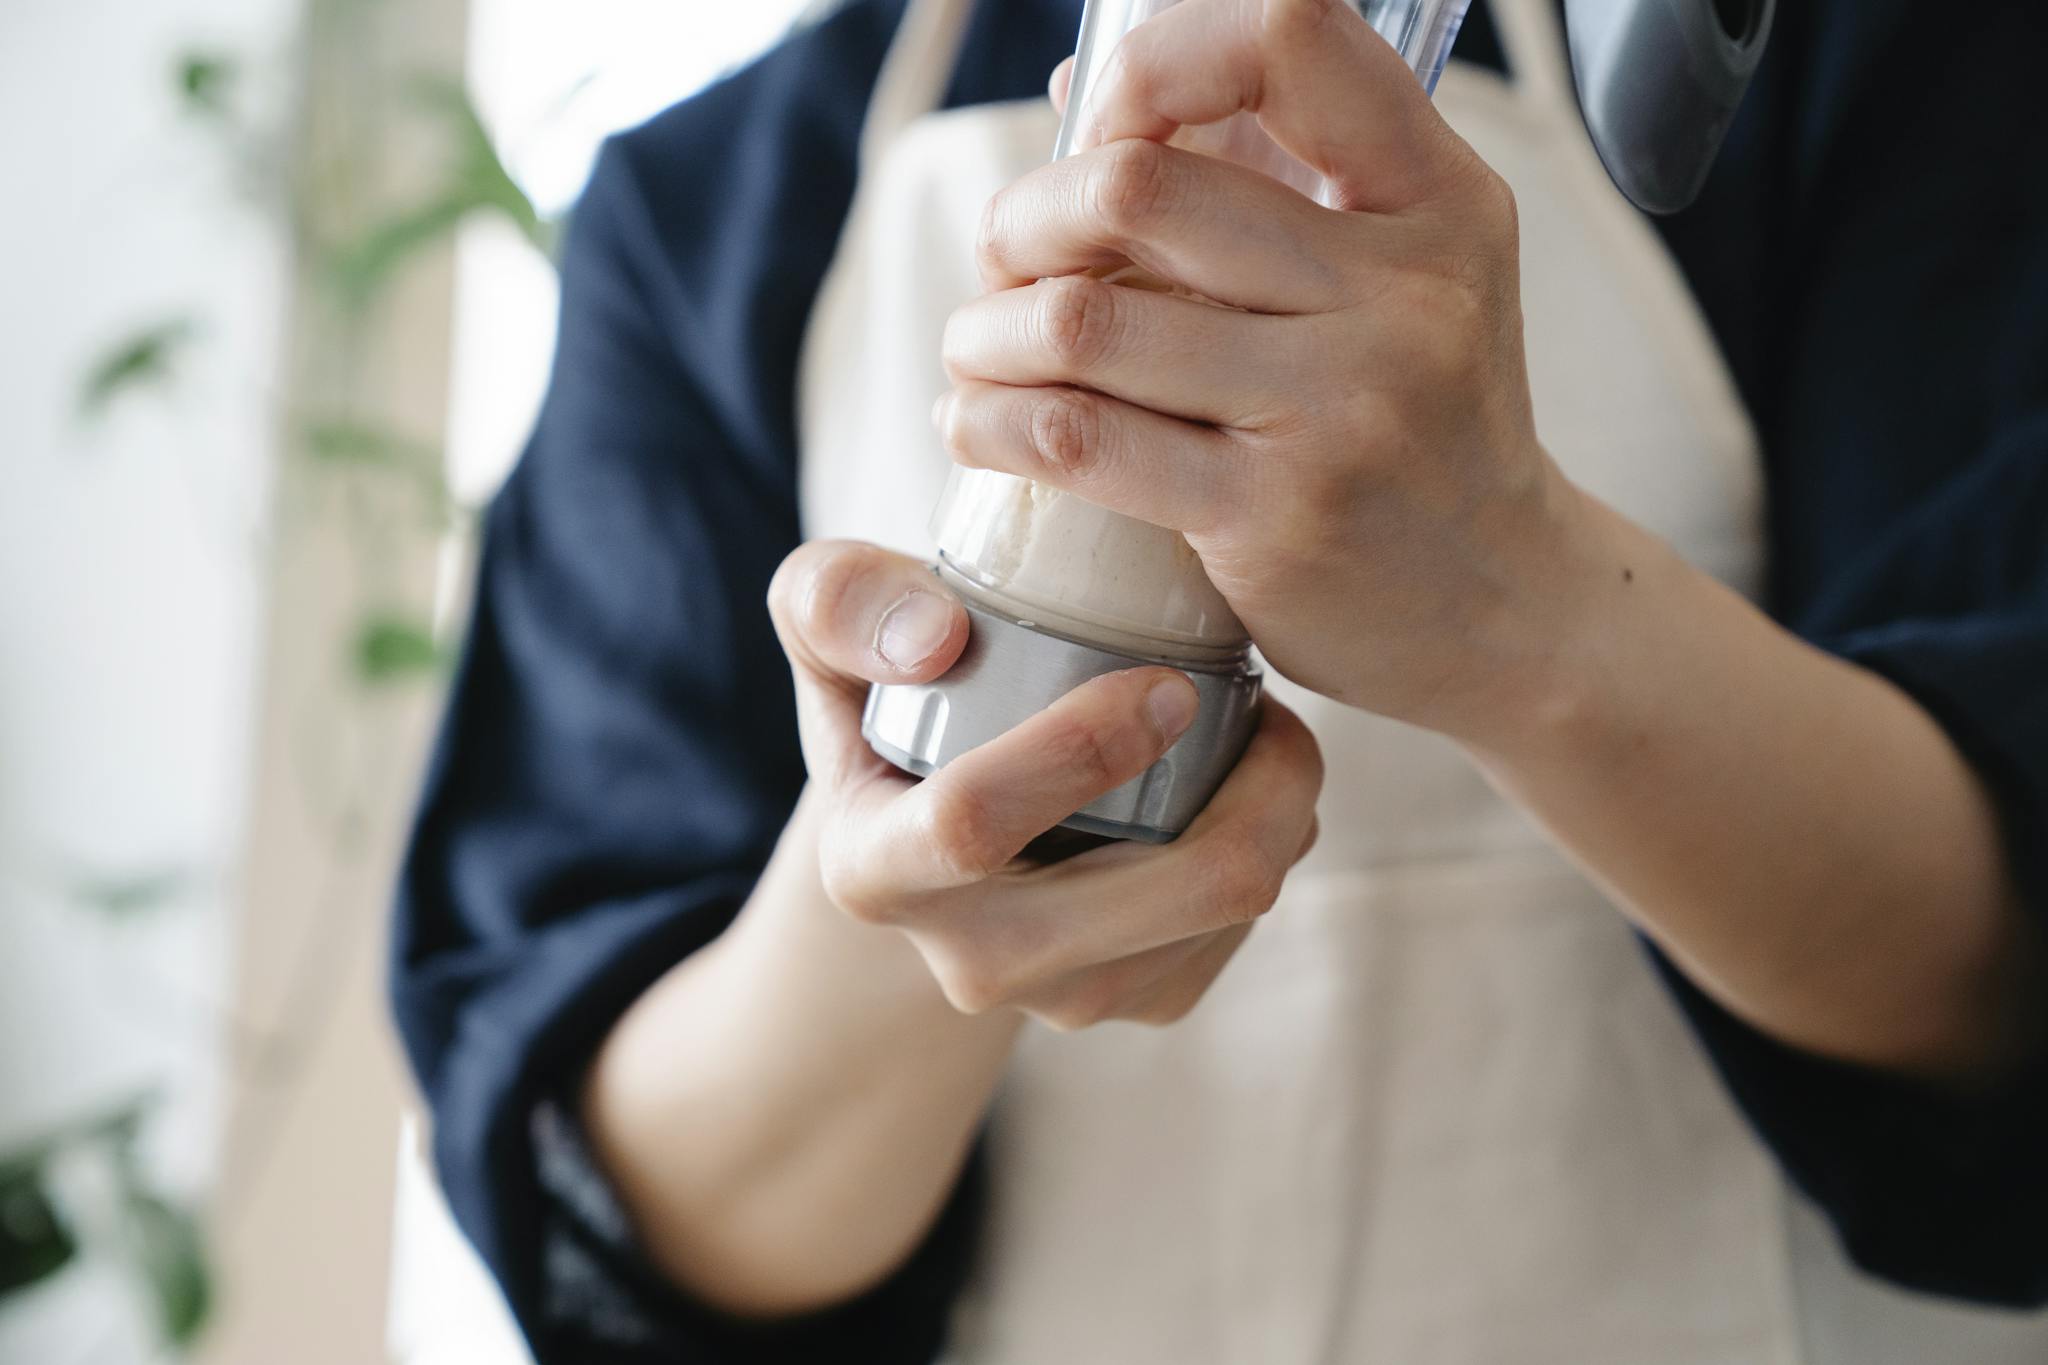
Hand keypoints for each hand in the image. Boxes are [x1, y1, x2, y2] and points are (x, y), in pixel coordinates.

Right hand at [766, 539, 1321, 1028]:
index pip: (972, 824)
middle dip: (1254, 788)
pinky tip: (1241, 786)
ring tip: (1256, 729)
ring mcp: (1063, 997)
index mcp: (874, 870)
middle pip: (1165, 891)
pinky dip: (1274, 844)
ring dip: (1279, 806)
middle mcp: (970, 960)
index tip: (1166, 680)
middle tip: (1262, 696)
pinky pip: (1244, 925)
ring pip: (1226, 906)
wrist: (930, 818)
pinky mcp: (1141, 1004)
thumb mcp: (825, 621)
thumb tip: (935, 637)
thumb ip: (838, 598)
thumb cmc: (893, 690)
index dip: (1080, 747)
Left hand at [935, 0, 1600, 742]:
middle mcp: (1403, 295)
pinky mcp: (1273, 517)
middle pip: (1138, 188)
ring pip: (1083, 318)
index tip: (1102, 128)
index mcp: (1439, 202)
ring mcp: (1341, 410)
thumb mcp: (1399, 280)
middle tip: (1003, 258)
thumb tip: (1082, 85)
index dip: (1154, 63)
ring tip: (977, 348)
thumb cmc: (1426, 430)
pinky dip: (991, 420)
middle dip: (1025, 217)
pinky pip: (1079, 438)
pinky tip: (977, 422)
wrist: (1507, 607)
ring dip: (986, 330)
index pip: (1287, 36)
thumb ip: (1261, 173)